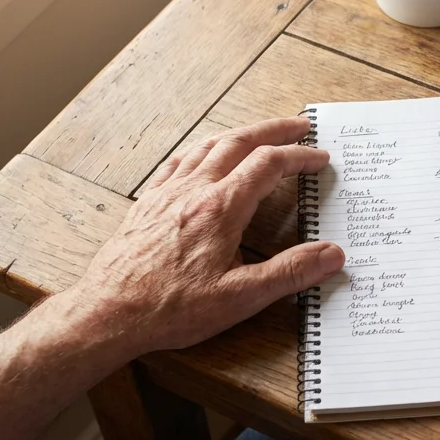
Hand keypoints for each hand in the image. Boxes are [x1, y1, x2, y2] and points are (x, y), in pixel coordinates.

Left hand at [65, 117, 342, 356]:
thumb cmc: (170, 308)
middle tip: (299, 126)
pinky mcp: (148, 203)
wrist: (108, 313)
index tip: (320, 157)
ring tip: (259, 133)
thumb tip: (332, 254)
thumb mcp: (240, 298)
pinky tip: (205, 153)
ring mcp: (167, 193)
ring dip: (240, 134)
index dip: (299, 156)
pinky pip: (178, 161)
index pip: (269, 164)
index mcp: (221, 208)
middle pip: (240, 142)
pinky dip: (203, 148)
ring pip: (208, 146)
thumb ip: (290, 273)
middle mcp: (194, 191)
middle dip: (274, 130)